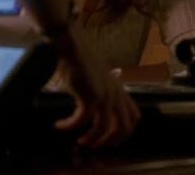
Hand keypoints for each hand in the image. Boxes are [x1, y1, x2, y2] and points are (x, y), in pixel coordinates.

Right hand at [52, 28, 139, 146]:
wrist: (73, 49)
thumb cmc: (83, 63)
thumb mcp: (99, 80)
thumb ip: (104, 92)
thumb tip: (98, 109)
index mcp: (121, 91)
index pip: (134, 117)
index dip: (124, 132)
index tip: (108, 138)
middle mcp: (117, 94)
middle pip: (124, 127)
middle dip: (109, 141)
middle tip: (94, 145)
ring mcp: (105, 95)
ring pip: (104, 128)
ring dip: (90, 139)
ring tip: (79, 141)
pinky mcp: (90, 96)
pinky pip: (81, 120)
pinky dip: (70, 126)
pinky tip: (59, 125)